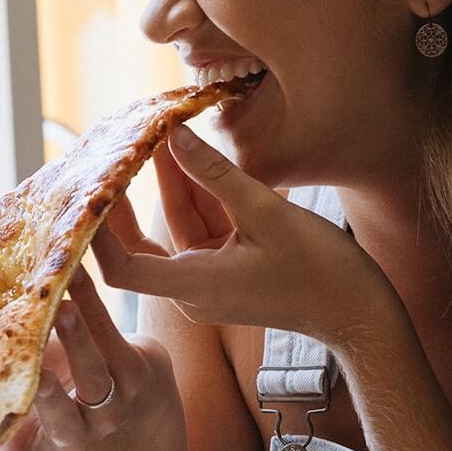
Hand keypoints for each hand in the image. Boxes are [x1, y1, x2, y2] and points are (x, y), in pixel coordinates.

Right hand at [0, 269, 180, 450]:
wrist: (137, 393)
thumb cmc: (64, 398)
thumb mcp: (27, 408)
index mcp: (38, 449)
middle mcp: (78, 437)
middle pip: (60, 423)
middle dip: (47, 399)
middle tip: (33, 372)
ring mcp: (114, 407)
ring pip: (94, 373)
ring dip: (77, 338)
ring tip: (61, 307)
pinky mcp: (138, 372)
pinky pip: (110, 334)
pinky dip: (93, 302)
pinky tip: (76, 274)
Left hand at [92, 126, 394, 350]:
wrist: (361, 314)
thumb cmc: (322, 271)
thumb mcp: (267, 212)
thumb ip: (216, 174)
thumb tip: (174, 136)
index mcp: (194, 286)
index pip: (122, 267)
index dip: (99, 231)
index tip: (90, 190)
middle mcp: (191, 291)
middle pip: (140, 244)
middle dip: (130, 197)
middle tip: (117, 151)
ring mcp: (208, 283)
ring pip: (174, 230)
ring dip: (168, 186)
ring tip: (155, 136)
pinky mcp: (226, 273)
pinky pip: (199, 232)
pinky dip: (195, 198)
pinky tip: (186, 157)